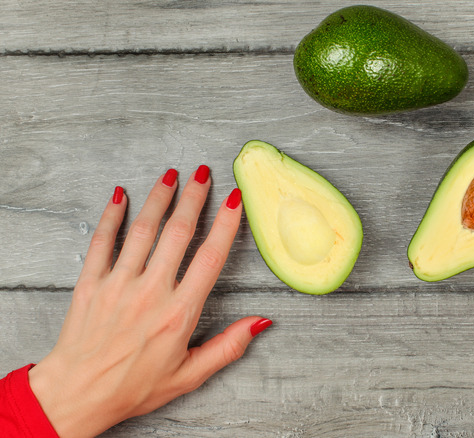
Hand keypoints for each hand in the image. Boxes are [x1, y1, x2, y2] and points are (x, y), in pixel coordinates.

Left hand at [28, 166, 271, 437]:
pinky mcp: (91, 283)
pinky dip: (111, 216)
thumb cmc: (133, 387)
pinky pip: (102, 241)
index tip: (235, 199)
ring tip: (170, 174)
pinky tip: (120, 196)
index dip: (226, 224)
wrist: (77, 395)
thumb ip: (228, 347)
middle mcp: (151, 292)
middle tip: (204, 173)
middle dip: (193, 198)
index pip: (210, 257)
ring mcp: (119, 284)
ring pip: (142, 230)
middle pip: (178, 233)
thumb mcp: (190, 375)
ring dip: (159, 198)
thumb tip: (261, 322)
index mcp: (179, 313)